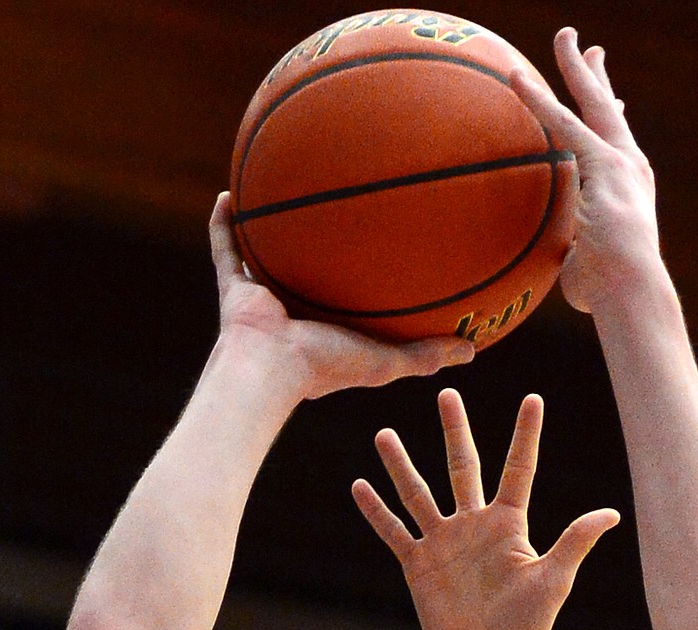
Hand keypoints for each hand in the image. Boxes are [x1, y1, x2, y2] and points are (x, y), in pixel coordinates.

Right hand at [209, 194, 473, 396]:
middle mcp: (294, 310)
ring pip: (264, 256)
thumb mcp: (386, 361)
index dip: (360, 281)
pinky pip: (226, 249)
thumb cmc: (327, 368)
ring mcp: (262, 298)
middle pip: (307, 271)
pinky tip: (231, 192)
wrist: (270, 370)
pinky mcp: (233, 289)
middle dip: (317, 248)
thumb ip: (427, 355)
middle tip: (331, 213)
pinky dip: (224, 224)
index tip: (380, 251)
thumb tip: (473, 348)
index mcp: (328, 327)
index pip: (348, 300)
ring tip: (279, 192)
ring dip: (269, 230)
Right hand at [352, 388, 618, 629]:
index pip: (518, 468)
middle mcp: (474, 526)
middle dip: (455, 431)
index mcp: (509, 524)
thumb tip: (612, 513)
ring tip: (384, 434)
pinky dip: (376, 512)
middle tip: (447, 393)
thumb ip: (575, 542)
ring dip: (401, 465)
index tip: (532, 398)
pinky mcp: (418, 565)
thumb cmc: (527, 627)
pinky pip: (394, 532)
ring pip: (419, 493)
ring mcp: (444, 543)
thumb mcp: (553, 580)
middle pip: (462, 467)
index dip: (526, 434)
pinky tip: (358, 485)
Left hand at [509, 28, 659, 314]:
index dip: (611, 119)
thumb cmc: (607, 293)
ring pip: (592, 104)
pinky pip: (563, 124)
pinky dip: (538, 100)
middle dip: (598, 78)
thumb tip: (558, 271)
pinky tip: (518, 79)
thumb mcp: (583, 267)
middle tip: (589, 48)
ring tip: (564, 36)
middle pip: (610, 111)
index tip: (612, 97)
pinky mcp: (602, 163)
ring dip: (575, 67)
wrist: (629, 291)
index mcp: (627, 190)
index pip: (616, 145)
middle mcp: (629, 168)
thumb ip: (570, 257)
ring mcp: (619, 162)